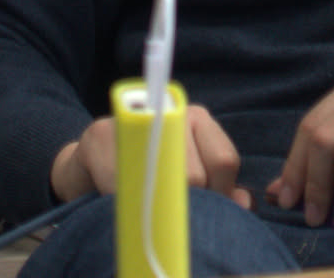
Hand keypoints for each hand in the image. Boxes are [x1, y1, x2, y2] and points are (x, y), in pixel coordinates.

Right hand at [49, 105, 250, 208]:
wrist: (88, 169)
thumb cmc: (147, 178)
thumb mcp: (189, 182)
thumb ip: (220, 190)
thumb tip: (245, 203)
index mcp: (196, 118)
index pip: (223, 160)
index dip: (220, 196)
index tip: (208, 215)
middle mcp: (169, 110)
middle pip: (193, 175)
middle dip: (187, 209)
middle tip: (174, 223)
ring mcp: (133, 117)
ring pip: (158, 180)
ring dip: (155, 210)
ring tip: (151, 218)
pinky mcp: (100, 134)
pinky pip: (120, 185)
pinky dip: (124, 206)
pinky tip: (122, 207)